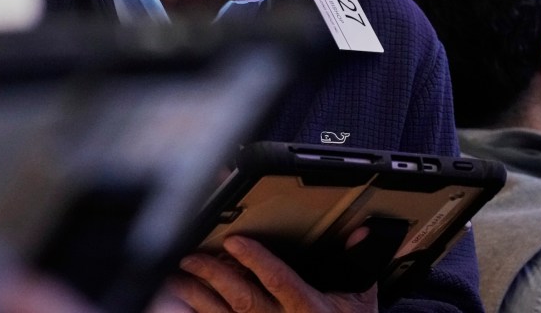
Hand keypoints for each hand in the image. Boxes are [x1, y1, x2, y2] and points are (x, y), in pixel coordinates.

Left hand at [167, 236, 377, 312]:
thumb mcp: (359, 301)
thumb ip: (359, 266)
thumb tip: (362, 234)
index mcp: (307, 308)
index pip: (278, 280)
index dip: (255, 260)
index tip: (235, 241)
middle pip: (242, 299)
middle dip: (214, 276)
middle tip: (192, 257)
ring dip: (197, 298)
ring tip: (178, 279)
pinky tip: (183, 308)